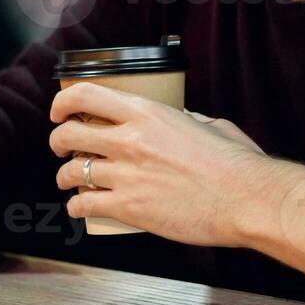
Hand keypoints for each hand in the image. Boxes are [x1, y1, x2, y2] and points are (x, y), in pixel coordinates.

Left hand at [49, 83, 272, 246]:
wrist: (245, 199)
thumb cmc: (235, 163)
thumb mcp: (208, 125)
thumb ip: (187, 120)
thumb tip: (183, 121)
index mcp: (148, 114)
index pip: (86, 95)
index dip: (63, 101)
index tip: (61, 110)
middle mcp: (130, 140)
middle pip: (69, 134)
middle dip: (58, 141)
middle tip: (63, 148)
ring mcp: (126, 175)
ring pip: (72, 172)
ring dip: (65, 176)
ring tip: (70, 181)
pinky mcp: (128, 208)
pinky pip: (85, 205)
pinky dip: (76, 207)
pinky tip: (80, 208)